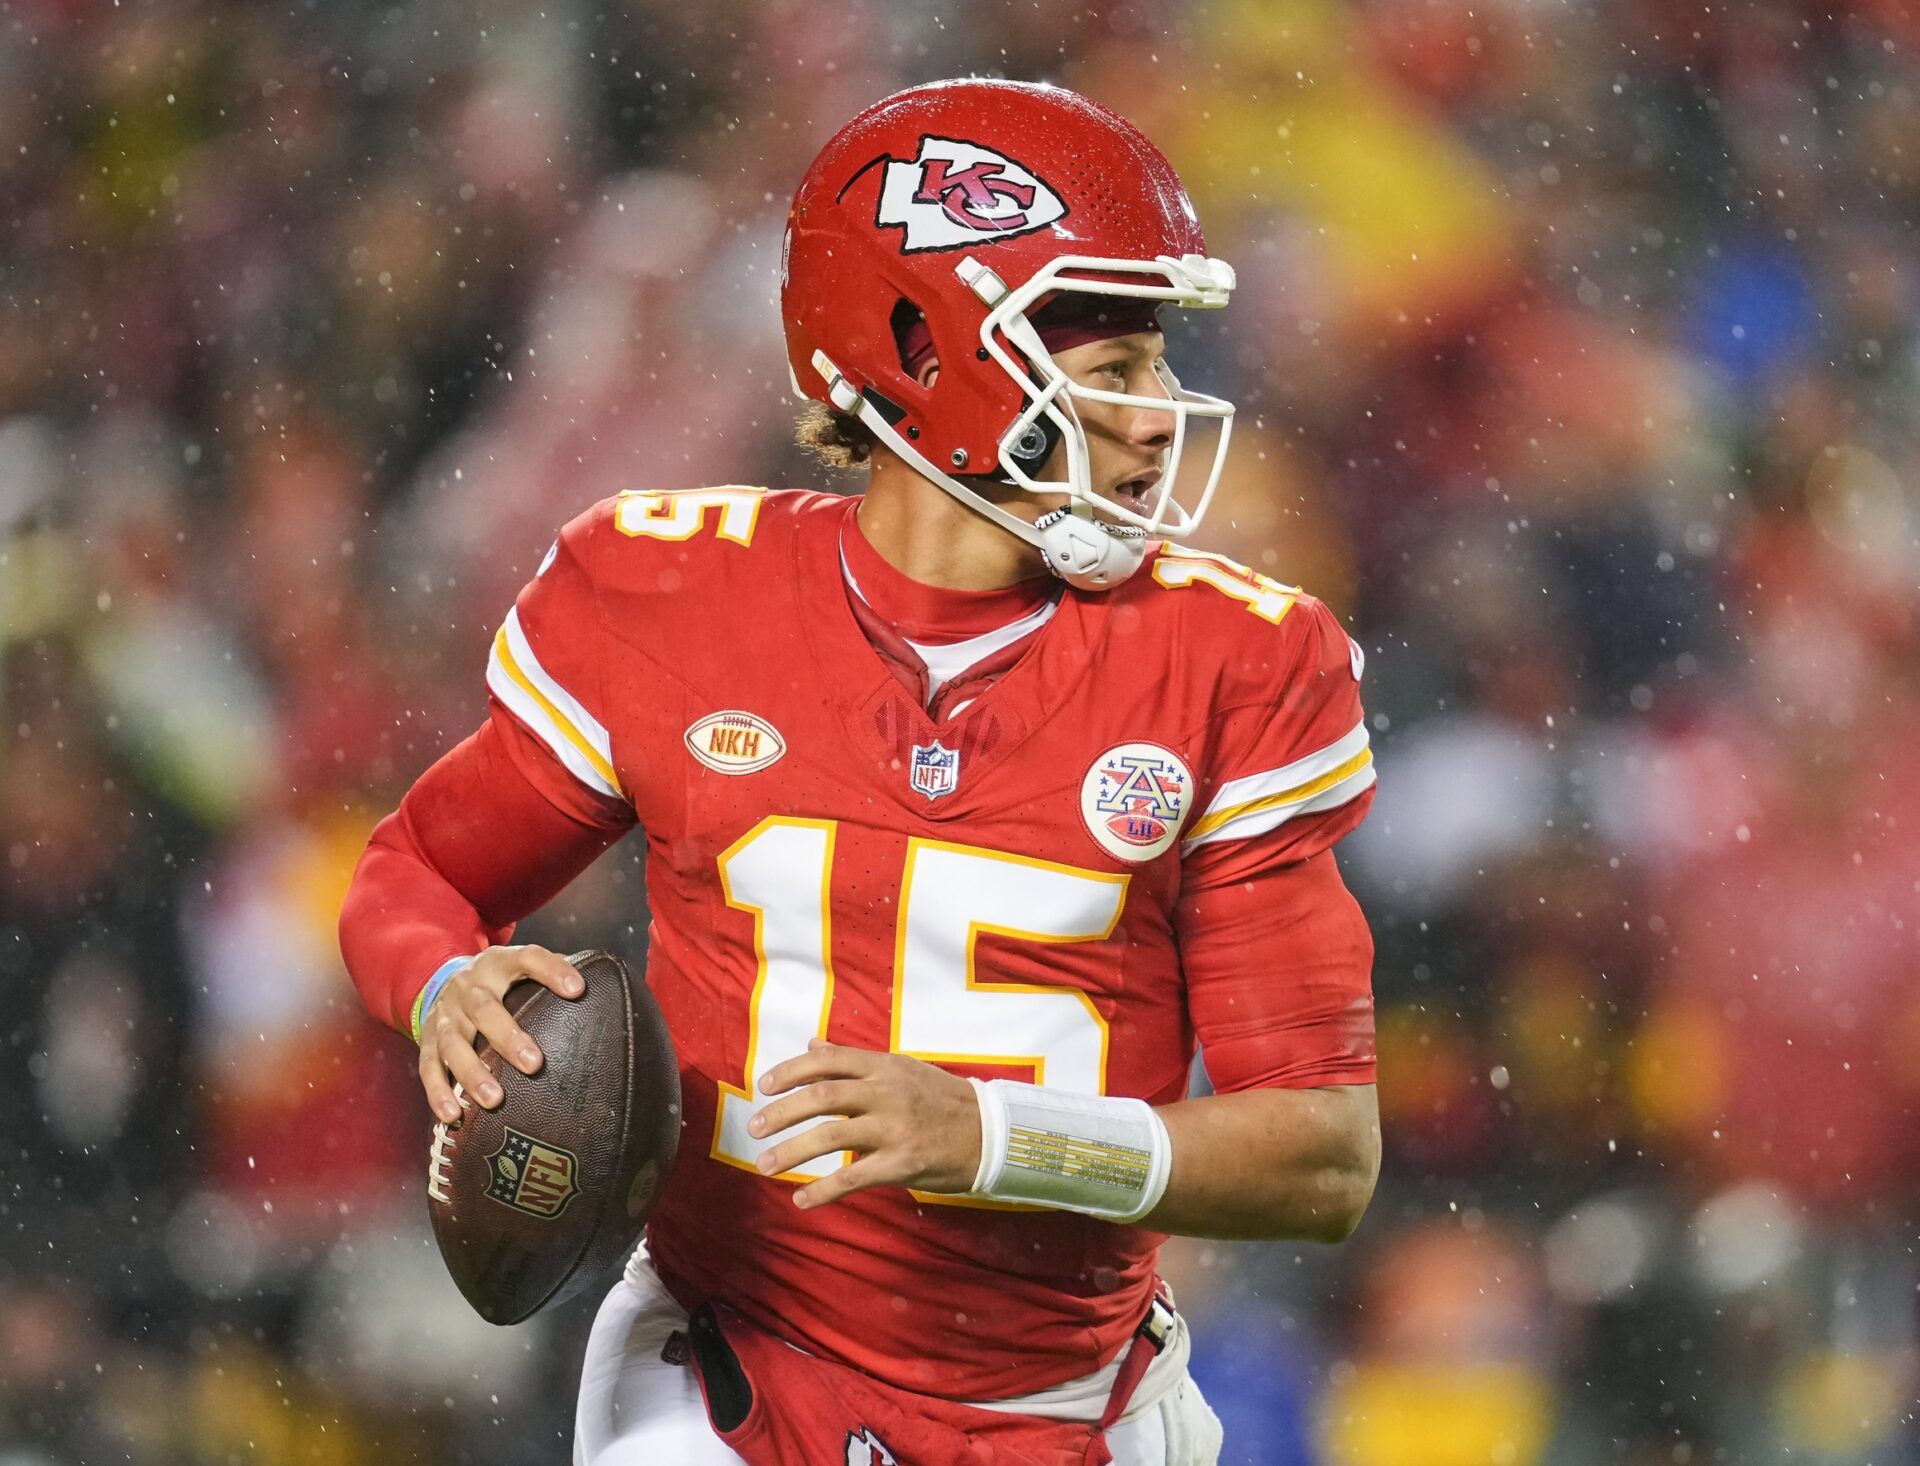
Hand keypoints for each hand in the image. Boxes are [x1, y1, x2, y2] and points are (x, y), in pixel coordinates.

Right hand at [417, 945, 582, 1122]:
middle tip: (535, 1064)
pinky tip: (454, 1116)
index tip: (578, 989)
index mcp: (499, 963)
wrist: (443, 979)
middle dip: (507, 1036)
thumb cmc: (502, 981)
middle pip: (484, 1008)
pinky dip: (440, 1092)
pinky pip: (428, 1067)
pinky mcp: (426, 1039)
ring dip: (472, 1072)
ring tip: (495, 1100)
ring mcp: (445, 1014)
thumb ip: (557, 974)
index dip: (552, 970)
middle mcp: (468, 986)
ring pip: (453, 1042)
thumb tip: (611, 994)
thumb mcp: (523, 968)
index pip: (528, 959)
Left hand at [748, 1038, 982, 1209]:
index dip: (791, 1071)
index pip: (828, 1060)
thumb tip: (813, 1043)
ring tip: (764, 1165)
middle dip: (782, 1112)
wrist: (990, 1133)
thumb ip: (854, 1060)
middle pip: (823, 1096)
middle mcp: (886, 1092)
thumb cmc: (941, 1099)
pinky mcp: (902, 1163)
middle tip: (754, 1128)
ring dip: (792, 1151)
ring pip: (831, 1136)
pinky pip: (853, 1178)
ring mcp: (894, 1128)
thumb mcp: (900, 1069)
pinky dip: (823, 1191)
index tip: (763, 1086)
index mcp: (884, 1066)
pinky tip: (801, 1201)